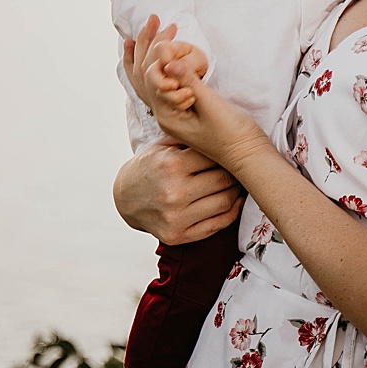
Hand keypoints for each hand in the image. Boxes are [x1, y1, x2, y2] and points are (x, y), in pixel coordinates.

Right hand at [113, 137, 244, 245]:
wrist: (124, 198)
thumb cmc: (149, 167)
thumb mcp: (163, 146)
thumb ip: (190, 139)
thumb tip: (224, 131)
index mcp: (170, 165)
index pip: (215, 156)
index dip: (227, 152)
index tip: (234, 150)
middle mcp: (173, 192)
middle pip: (224, 179)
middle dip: (236, 171)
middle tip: (242, 166)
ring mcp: (176, 217)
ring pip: (225, 202)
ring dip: (237, 192)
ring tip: (238, 183)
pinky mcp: (178, 236)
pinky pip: (217, 225)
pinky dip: (232, 212)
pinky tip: (234, 201)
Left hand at [125, 15, 266, 163]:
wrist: (249, 156)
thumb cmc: (234, 134)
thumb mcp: (212, 106)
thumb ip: (189, 81)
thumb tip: (165, 58)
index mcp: (167, 115)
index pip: (151, 76)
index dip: (158, 52)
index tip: (172, 31)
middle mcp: (164, 116)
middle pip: (147, 76)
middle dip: (151, 48)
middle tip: (159, 22)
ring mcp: (172, 114)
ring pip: (154, 80)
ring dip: (153, 55)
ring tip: (156, 29)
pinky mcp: (183, 112)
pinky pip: (165, 85)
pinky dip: (163, 67)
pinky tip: (165, 55)